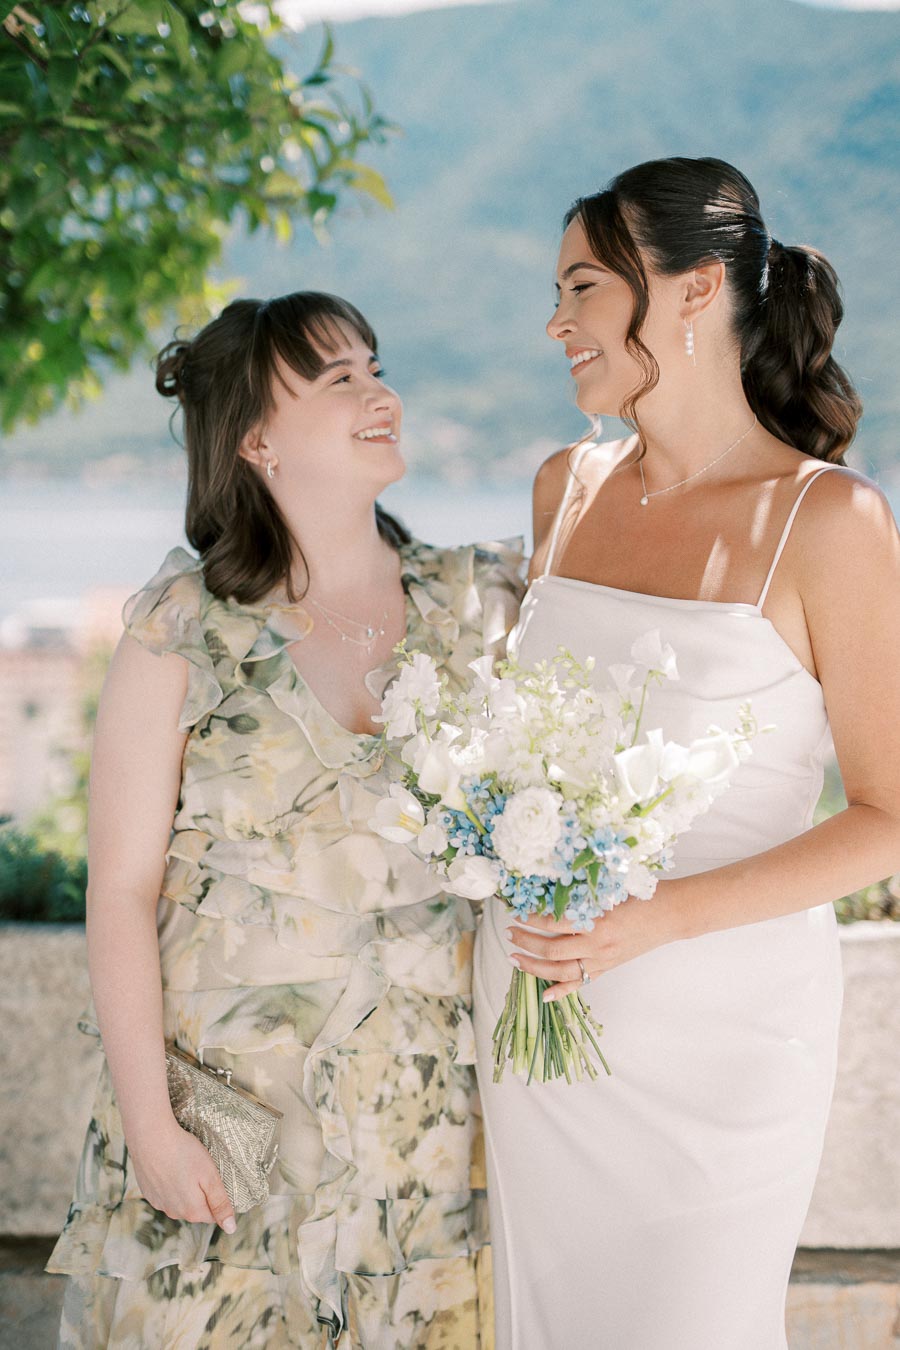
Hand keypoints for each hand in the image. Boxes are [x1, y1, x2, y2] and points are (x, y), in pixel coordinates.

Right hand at [128, 1115, 236, 1232]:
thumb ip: (220, 1204)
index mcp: (192, 1211)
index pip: (213, 1214)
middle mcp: (174, 1213)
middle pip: (196, 1209)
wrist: (150, 1138)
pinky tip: (170, 1167)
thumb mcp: (210, 1176)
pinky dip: (170, 1184)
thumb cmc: (184, 1153)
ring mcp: (159, 1204)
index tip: (215, 1178)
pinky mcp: (149, 1194)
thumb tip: (231, 1228)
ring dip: (185, 1190)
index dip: (217, 1197)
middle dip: (201, 1194)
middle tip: (200, 1169)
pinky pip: (166, 1194)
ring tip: (184, 1166)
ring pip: (180, 1202)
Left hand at [507, 882, 681, 999]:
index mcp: (598, 921)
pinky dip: (560, 991)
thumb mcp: (610, 890)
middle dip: (525, 942)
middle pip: (551, 949)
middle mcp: (597, 945)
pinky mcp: (606, 969)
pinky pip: (579, 984)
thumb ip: (582, 895)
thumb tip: (549, 892)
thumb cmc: (642, 895)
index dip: (530, 918)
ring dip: (533, 966)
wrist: (669, 915)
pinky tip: (543, 995)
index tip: (516, 911)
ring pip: (560, 971)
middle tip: (509, 932)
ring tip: (514, 958)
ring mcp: (602, 961)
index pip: (554, 922)